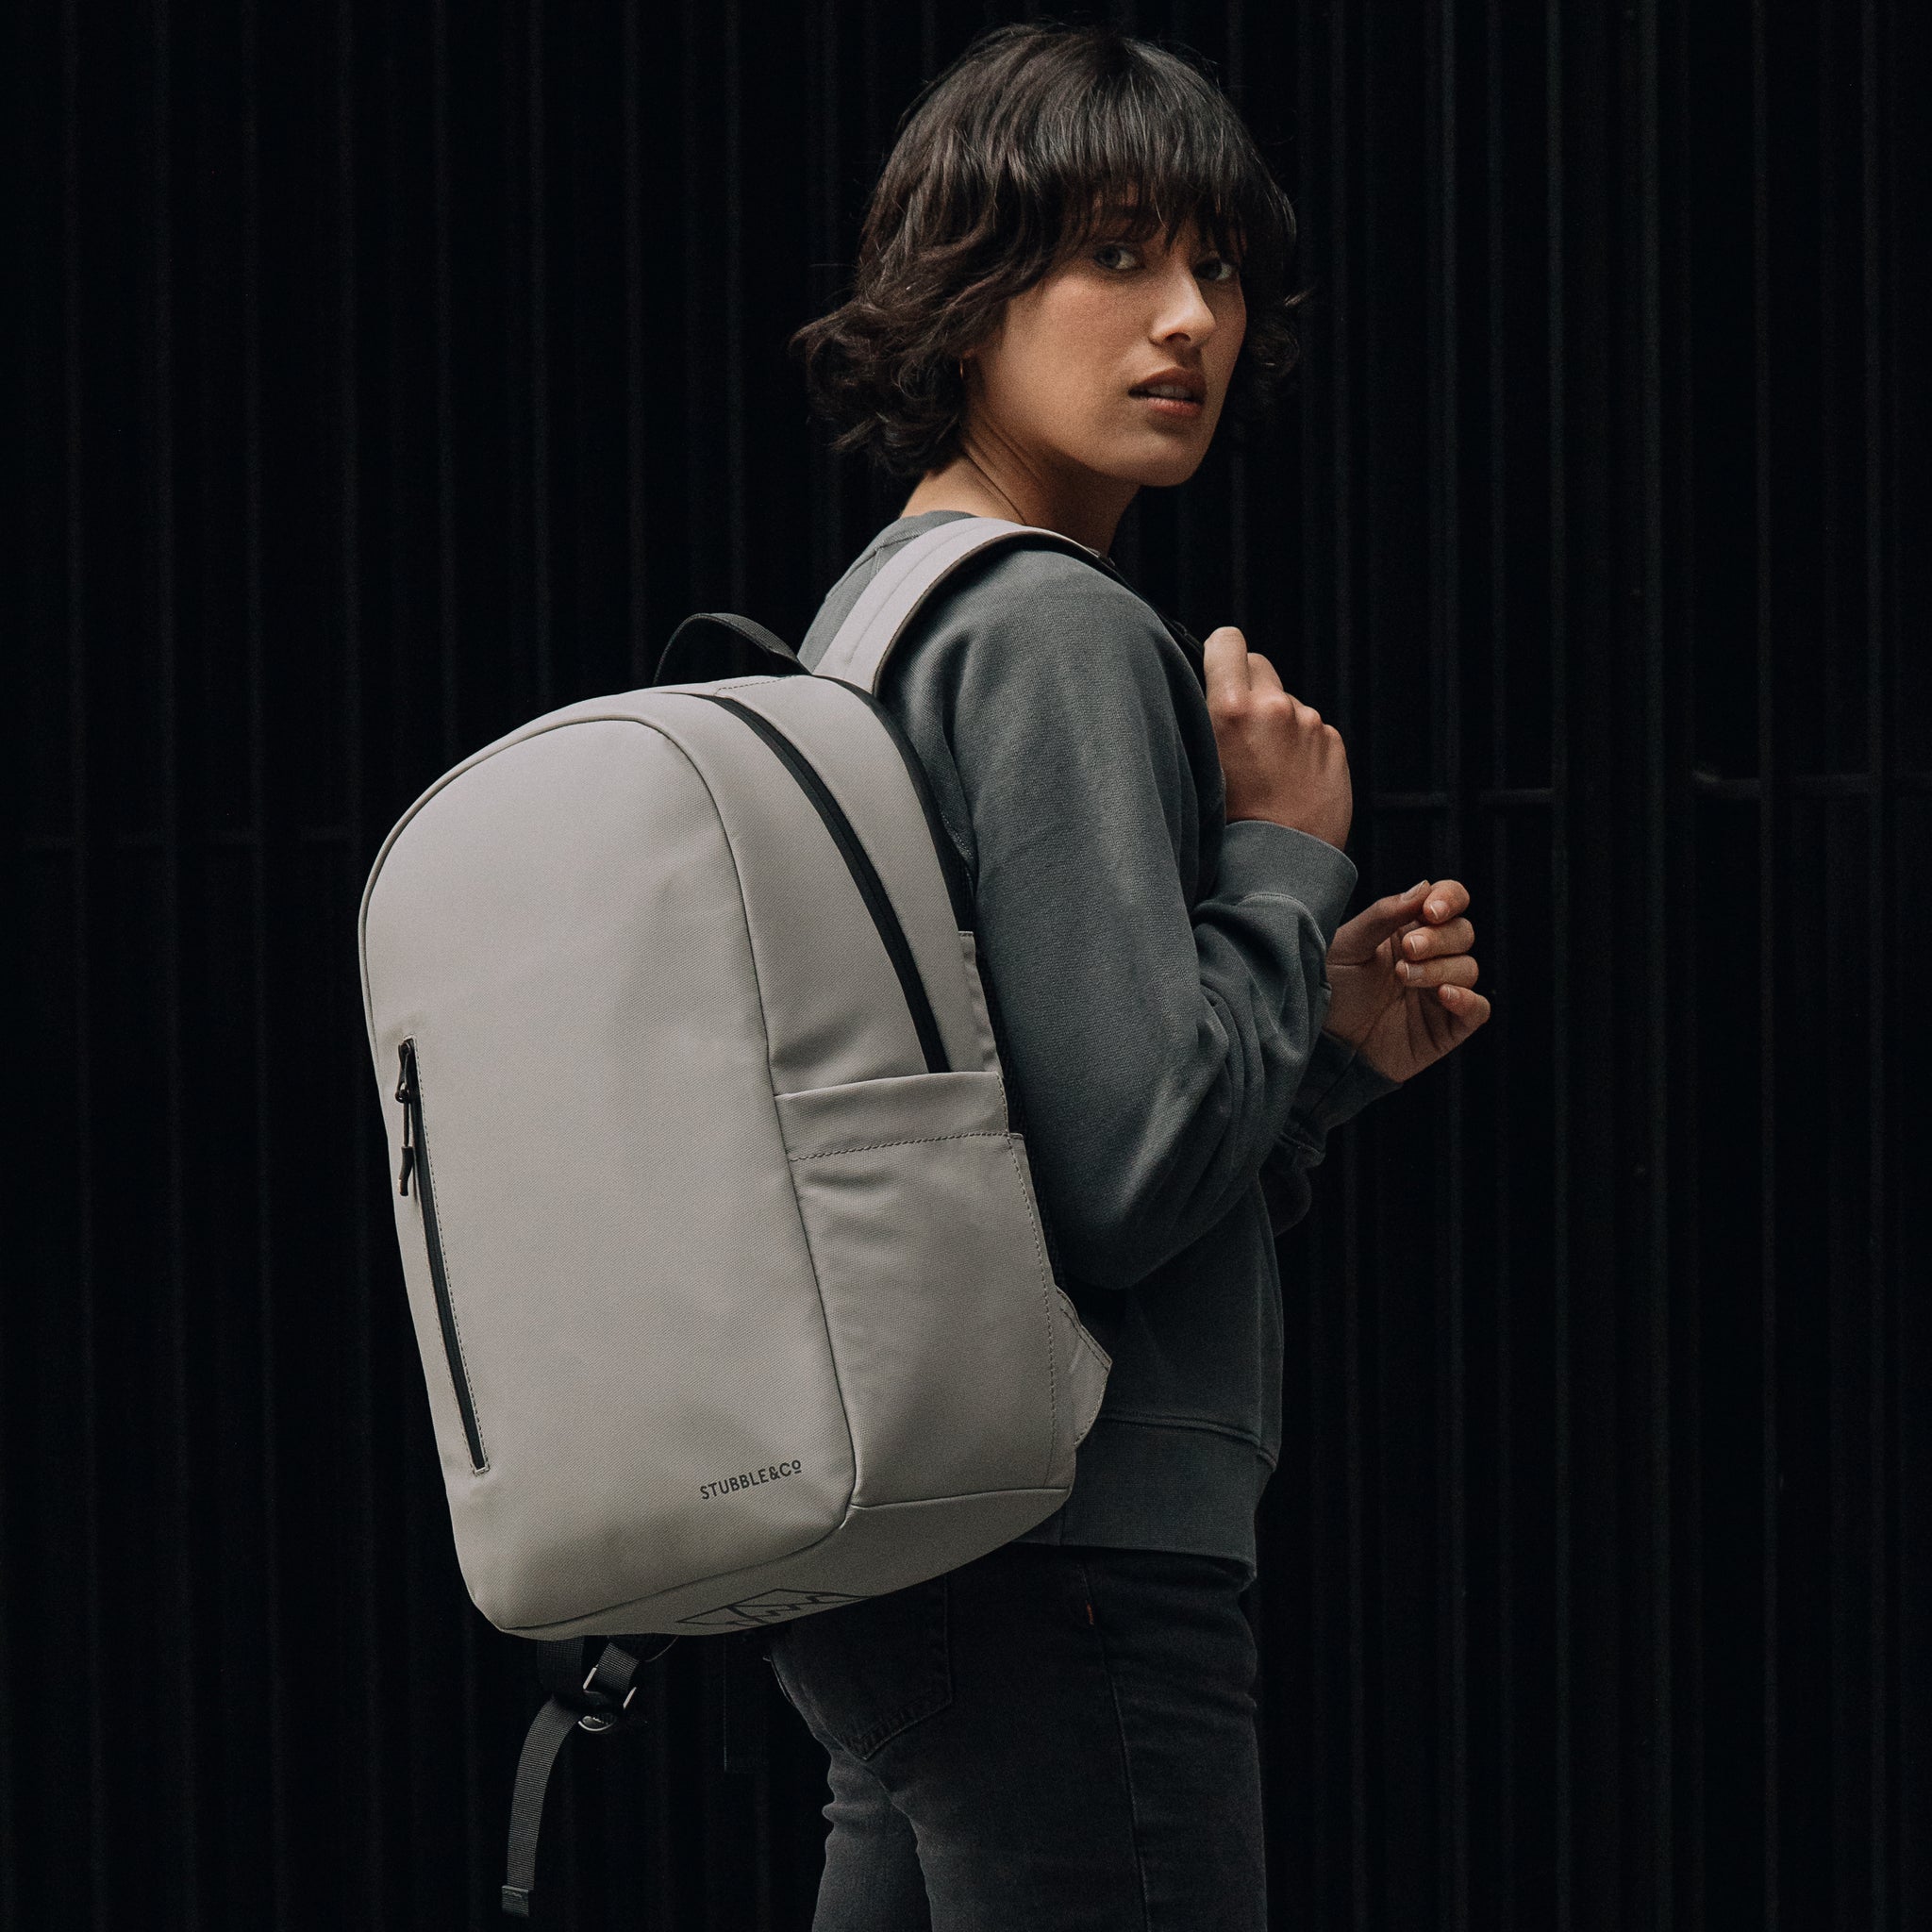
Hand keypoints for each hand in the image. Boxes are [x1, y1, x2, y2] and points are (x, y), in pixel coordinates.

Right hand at [1204, 627, 1352, 849]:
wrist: (1279, 868)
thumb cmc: (1227, 827)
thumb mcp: (1198, 767)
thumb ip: (1207, 721)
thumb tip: (1210, 693)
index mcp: (1230, 709)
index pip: (1227, 641)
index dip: (1220, 654)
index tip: (1216, 672)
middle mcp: (1273, 707)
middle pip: (1259, 665)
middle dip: (1248, 687)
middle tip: (1239, 730)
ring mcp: (1309, 724)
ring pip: (1285, 702)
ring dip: (1275, 723)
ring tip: (1265, 770)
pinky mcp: (1334, 742)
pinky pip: (1311, 729)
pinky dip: (1300, 746)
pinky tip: (1289, 781)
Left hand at [1322, 877, 1489, 1082]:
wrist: (1321, 1044)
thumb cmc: (1329, 991)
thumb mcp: (1346, 946)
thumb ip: (1382, 916)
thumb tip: (1422, 888)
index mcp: (1407, 929)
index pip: (1448, 901)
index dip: (1449, 899)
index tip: (1431, 910)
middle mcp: (1430, 958)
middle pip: (1462, 933)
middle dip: (1438, 938)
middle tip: (1408, 949)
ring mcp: (1440, 993)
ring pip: (1468, 968)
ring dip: (1440, 968)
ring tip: (1404, 977)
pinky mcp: (1446, 1027)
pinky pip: (1478, 1010)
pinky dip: (1468, 1000)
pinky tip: (1444, 995)